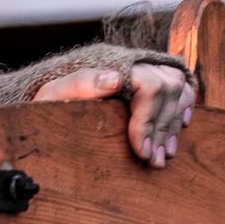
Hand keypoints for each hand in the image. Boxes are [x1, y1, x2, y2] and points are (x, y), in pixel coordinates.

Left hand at [33, 64, 196, 168]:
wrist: (43, 100)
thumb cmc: (45, 100)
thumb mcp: (52, 94)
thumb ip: (79, 84)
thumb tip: (116, 79)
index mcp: (110, 63)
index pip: (149, 85)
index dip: (148, 120)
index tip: (141, 151)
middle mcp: (130, 62)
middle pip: (168, 88)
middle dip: (161, 128)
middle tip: (152, 160)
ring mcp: (141, 70)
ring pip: (177, 90)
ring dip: (172, 125)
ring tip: (162, 155)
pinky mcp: (147, 82)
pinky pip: (179, 89)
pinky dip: (181, 109)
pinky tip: (178, 129)